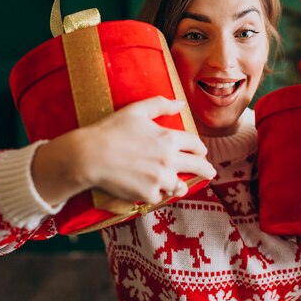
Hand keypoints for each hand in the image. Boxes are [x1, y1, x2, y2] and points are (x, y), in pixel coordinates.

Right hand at [32, 96, 216, 205]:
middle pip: (198, 166)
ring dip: (180, 185)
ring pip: (180, 185)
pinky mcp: (148, 194)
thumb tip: (181, 103)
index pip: (195, 144)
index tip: (202, 152)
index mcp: (168, 138)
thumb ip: (160, 105)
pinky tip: (152, 190)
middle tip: (210, 172)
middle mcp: (169, 159)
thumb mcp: (136, 110)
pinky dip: (156, 194)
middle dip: (206, 169)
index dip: (200, 148)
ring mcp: (160, 179)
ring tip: (181, 186)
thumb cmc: (110, 130)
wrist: (90, 156)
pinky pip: (159, 197)